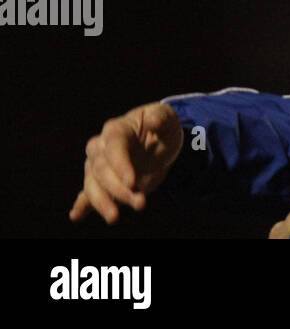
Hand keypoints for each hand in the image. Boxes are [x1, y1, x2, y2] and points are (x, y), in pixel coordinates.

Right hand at [69, 102, 182, 223]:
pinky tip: (77, 215)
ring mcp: (96, 166)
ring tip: (114, 217)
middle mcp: (100, 147)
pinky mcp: (99, 182)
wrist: (158, 140)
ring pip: (93, 185)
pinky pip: (86, 194)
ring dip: (103, 202)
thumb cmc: (161, 126)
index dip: (121, 165)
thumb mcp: (167, 117)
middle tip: (139, 202)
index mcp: (116, 129)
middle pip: (102, 170)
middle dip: (117, 189)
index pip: (114, 147)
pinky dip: (81, 205)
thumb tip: (154, 120)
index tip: (132, 183)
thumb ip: (160, 119)